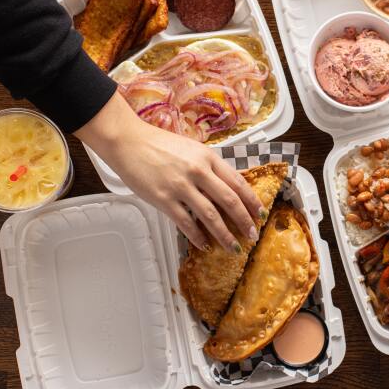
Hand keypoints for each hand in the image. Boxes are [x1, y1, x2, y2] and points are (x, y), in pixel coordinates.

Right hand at [76, 94, 263, 250]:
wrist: (128, 142)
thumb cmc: (160, 145)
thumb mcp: (192, 149)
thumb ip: (210, 167)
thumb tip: (228, 187)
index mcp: (208, 158)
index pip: (238, 182)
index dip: (252, 201)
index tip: (260, 213)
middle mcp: (198, 171)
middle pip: (229, 201)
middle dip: (244, 221)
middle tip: (252, 235)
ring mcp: (181, 186)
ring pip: (211, 215)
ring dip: (224, 234)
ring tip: (233, 247)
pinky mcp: (163, 199)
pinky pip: (186, 223)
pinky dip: (197, 236)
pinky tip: (204, 245)